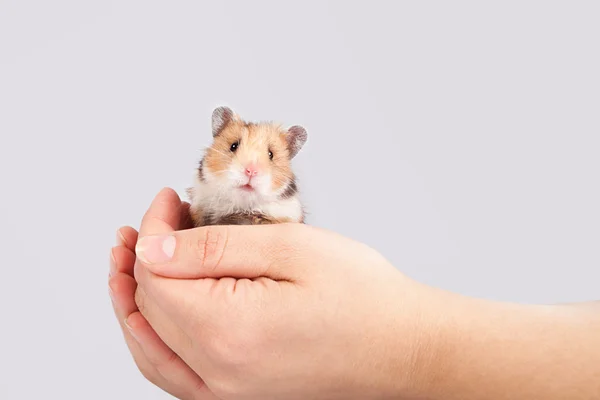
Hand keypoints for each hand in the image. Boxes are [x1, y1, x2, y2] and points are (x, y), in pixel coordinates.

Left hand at [129, 188, 441, 399]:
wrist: (403, 348)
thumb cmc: (362, 297)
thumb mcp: (290, 249)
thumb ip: (213, 248)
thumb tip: (153, 248)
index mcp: (227, 331)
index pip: (156, 274)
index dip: (152, 230)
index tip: (167, 200)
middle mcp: (218, 374)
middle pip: (149, 307)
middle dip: (145, 254)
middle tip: (160, 219)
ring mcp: (225, 394)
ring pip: (149, 345)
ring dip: (134, 299)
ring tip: (131, 262)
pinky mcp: (236, 396)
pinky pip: (171, 372)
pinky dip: (152, 337)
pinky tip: (154, 312)